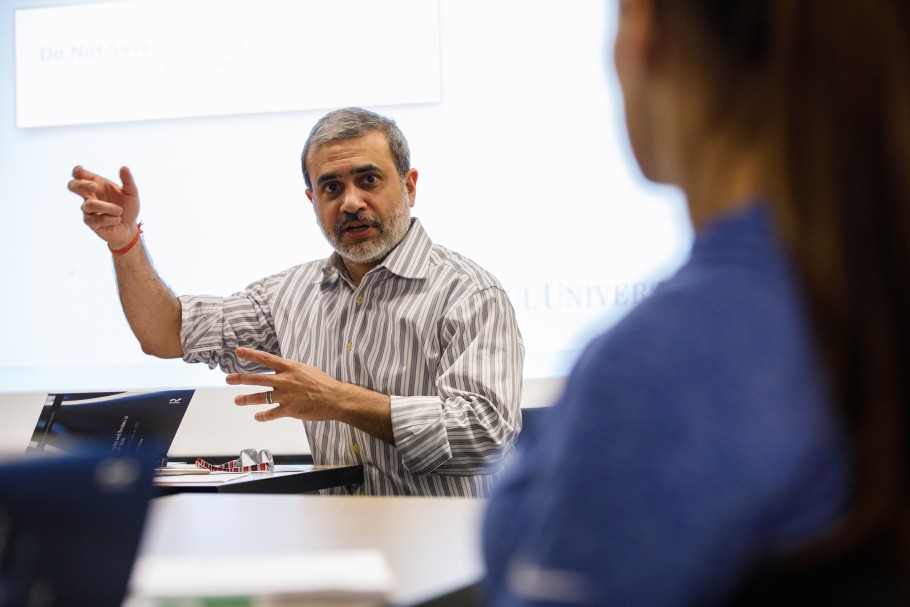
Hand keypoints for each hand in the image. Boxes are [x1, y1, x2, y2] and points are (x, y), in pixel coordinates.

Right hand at [68, 165, 140, 249]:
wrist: (130, 227)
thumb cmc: (128, 208)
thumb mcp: (131, 193)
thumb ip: (128, 181)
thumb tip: (124, 167)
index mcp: (97, 185)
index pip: (81, 175)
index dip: (77, 171)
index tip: (79, 170)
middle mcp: (90, 195)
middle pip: (73, 186)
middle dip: (81, 185)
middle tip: (94, 187)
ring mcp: (88, 209)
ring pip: (89, 205)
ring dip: (107, 207)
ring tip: (120, 211)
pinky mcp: (90, 222)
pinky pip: (94, 219)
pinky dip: (109, 219)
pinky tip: (117, 220)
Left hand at [227, 347, 341, 421]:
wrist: (335, 398)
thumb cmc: (323, 383)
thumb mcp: (306, 369)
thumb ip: (290, 370)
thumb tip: (280, 368)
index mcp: (289, 367)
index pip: (265, 358)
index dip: (250, 354)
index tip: (238, 351)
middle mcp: (284, 380)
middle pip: (256, 378)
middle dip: (240, 378)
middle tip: (228, 378)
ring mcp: (285, 395)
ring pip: (260, 397)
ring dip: (246, 399)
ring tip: (236, 400)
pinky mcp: (289, 410)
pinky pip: (271, 413)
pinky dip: (263, 416)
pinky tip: (257, 416)